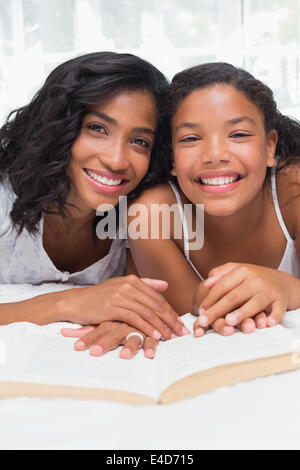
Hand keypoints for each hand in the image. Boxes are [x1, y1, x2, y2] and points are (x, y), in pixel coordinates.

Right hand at [58, 275, 188, 340]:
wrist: (75, 302)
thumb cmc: (99, 298)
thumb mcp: (121, 287)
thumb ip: (145, 285)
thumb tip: (165, 285)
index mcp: (133, 280)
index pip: (157, 298)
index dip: (171, 311)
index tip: (180, 324)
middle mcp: (128, 285)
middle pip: (155, 305)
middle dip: (170, 320)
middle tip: (182, 332)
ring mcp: (120, 295)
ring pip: (147, 312)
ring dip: (161, 326)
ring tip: (170, 337)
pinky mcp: (112, 307)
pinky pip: (134, 318)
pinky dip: (146, 328)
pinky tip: (154, 336)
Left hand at [61, 322, 158, 359]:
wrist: (143, 307)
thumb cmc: (119, 319)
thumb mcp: (102, 323)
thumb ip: (86, 329)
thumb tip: (63, 331)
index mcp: (110, 322)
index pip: (96, 330)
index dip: (87, 338)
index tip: (76, 346)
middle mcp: (123, 324)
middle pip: (112, 334)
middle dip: (104, 343)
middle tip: (95, 352)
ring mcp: (137, 329)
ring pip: (133, 337)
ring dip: (129, 346)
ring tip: (124, 356)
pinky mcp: (150, 334)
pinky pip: (151, 341)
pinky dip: (150, 347)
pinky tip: (149, 355)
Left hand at [194, 263, 294, 331]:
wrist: (281, 281)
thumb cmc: (253, 278)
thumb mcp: (237, 270)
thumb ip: (220, 274)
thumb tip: (206, 282)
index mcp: (242, 271)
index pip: (222, 286)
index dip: (210, 299)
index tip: (200, 311)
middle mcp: (255, 280)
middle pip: (234, 297)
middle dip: (218, 310)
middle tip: (205, 321)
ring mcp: (268, 290)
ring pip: (254, 303)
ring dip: (242, 313)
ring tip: (229, 321)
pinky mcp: (280, 301)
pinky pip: (278, 310)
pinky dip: (274, 317)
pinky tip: (266, 324)